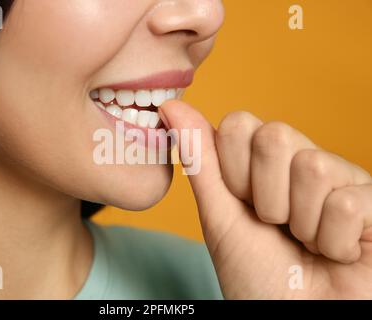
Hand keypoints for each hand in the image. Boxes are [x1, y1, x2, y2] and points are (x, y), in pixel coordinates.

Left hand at [160, 101, 371, 298]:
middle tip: (276, 226)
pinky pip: (345, 202)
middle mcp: (304, 162)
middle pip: (275, 136)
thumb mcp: (219, 217)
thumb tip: (170, 106)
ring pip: (312, 167)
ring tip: (307, 242)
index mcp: (265, 163)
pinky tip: (338, 252)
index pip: (240, 124)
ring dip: (300, 222)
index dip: (234, 171)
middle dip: (266, 197)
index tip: (243, 204)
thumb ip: (200, 160)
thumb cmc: (256, 276)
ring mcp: (342, 179)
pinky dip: (332, 241)